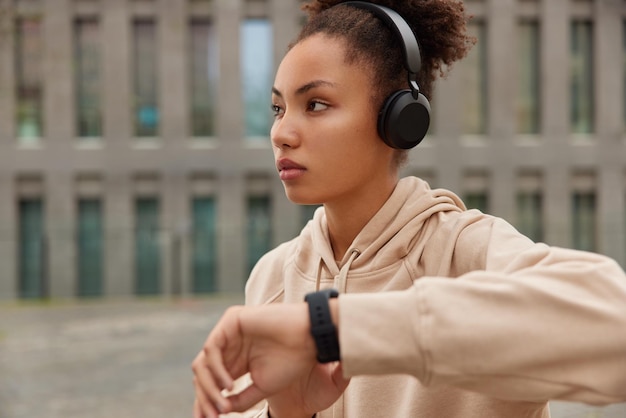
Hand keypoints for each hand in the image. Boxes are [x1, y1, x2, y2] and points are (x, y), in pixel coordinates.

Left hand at [191, 303, 348, 417]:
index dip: (206, 402)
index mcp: (236, 361)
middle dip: (205, 398)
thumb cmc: (292, 362)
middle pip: (203, 374)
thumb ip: (240, 399)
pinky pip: (212, 348)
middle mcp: (229, 346)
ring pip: (203, 364)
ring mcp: (228, 332)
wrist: (310, 339)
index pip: (212, 382)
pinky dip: (216, 370)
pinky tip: (229, 385)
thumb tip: (219, 410)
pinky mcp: (231, 320)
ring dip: (209, 388)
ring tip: (223, 405)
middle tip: (214, 416)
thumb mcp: (262, 387)